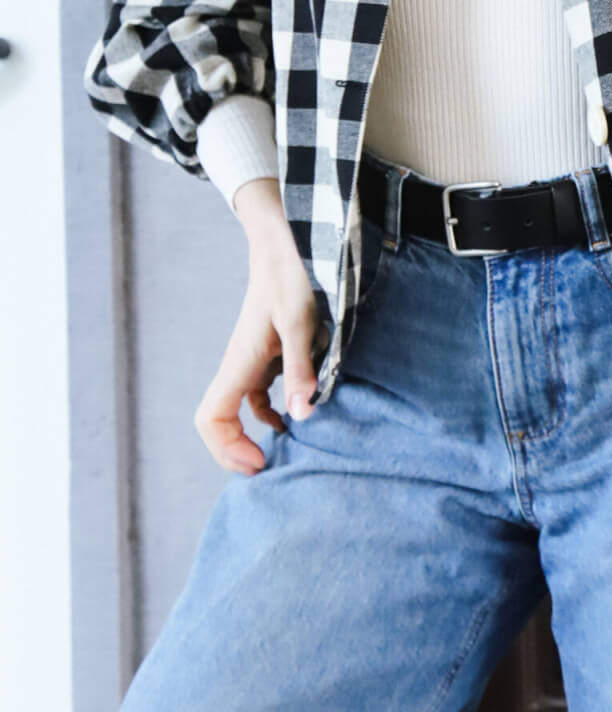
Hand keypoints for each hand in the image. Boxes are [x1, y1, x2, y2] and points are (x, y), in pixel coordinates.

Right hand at [193, 178, 318, 474]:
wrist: (289, 242)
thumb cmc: (291, 276)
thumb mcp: (300, 321)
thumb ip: (301, 369)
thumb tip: (302, 416)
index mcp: (238, 363)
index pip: (210, 420)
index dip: (226, 449)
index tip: (259, 462)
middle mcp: (239, 367)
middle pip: (220, 423)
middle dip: (237, 451)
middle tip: (269, 469)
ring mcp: (251, 362)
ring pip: (241, 412)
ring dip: (255, 435)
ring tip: (286, 452)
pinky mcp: (268, 355)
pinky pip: (261, 395)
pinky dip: (274, 413)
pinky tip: (297, 416)